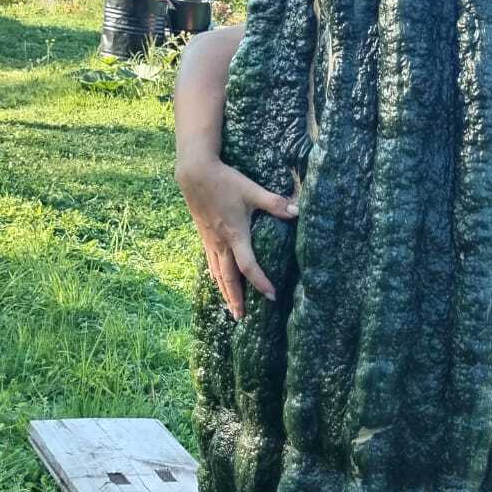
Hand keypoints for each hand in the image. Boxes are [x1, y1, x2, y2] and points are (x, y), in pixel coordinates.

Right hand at [176, 156, 297, 319]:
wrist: (194, 174)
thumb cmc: (225, 181)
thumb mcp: (252, 190)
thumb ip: (274, 203)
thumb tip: (297, 211)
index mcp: (236, 235)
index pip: (248, 266)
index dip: (260, 282)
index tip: (271, 295)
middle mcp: (221, 243)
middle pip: (228, 278)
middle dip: (236, 299)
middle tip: (242, 317)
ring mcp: (210, 241)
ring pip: (216, 274)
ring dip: (224, 292)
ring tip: (230, 308)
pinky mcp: (204, 236)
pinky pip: (210, 263)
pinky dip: (215, 277)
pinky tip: (217, 282)